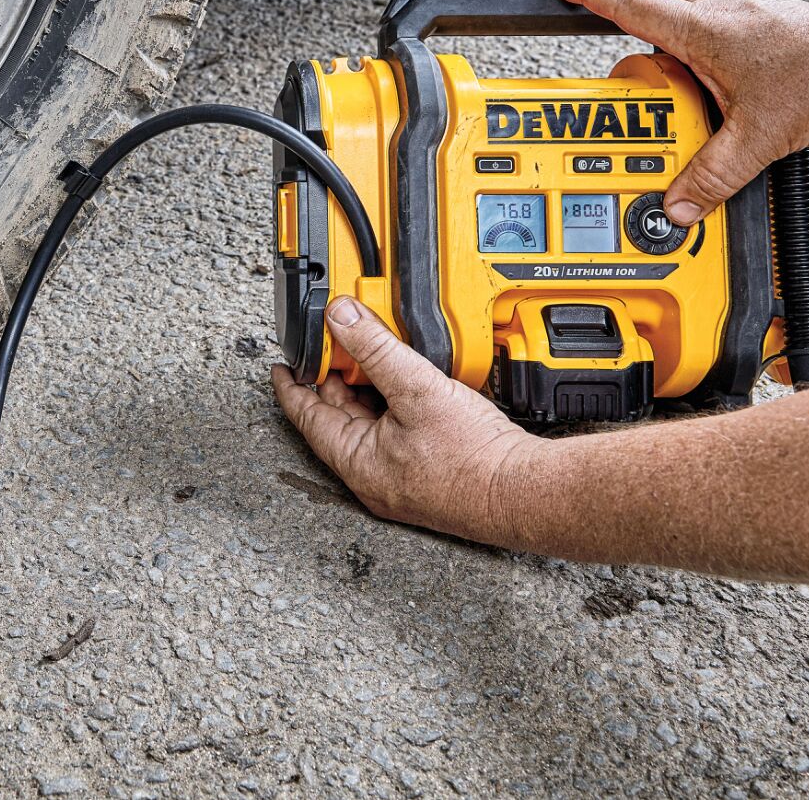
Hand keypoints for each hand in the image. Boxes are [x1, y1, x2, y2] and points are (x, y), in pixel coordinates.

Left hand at [271, 297, 538, 541]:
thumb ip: (374, 349)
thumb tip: (340, 317)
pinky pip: (397, 428)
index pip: (307, 416)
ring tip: (372, 352)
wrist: (526, 491)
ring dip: (369, 386)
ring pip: (371, 421)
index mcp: (357, 463)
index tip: (282, 364)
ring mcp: (400, 475)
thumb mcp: (416, 389)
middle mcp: (373, 475)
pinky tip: (409, 379)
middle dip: (336, 376)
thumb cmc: (474, 458)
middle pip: (340, 415)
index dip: (293, 385)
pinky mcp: (427, 470)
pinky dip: (394, 400)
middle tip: (335, 341)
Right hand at [548, 0, 808, 224]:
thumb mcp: (759, 138)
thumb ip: (712, 176)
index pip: (630, 5)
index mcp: (706, 29)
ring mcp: (748, 8)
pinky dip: (696, 4)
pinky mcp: (769, 18)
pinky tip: (701, 33)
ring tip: (640, 4)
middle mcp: (723, 9)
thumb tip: (678, 204)